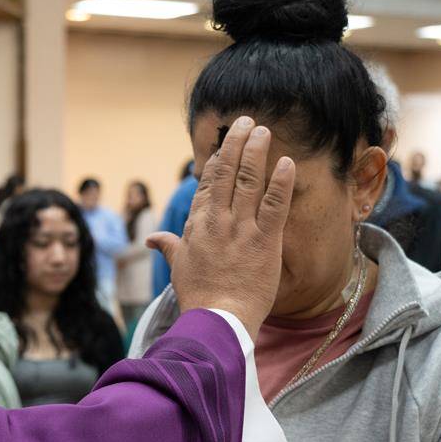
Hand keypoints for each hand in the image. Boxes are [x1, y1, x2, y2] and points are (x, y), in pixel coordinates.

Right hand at [147, 116, 294, 338]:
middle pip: (227, 172)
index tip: (226, 145)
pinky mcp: (264, 241)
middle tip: (247, 121)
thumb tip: (153, 238)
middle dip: (237, 144)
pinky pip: (274, 205)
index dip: (218, 161)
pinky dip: (281, 182)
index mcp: (197, 225)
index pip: (208, 184)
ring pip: (249, 181)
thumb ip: (169, 246)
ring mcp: (240, 229)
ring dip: (257, 152)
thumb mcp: (179, 267)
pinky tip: (287, 163)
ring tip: (263, 130)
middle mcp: (217, 220)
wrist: (217, 320)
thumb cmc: (199, 296)